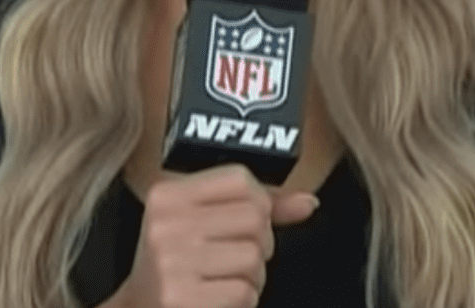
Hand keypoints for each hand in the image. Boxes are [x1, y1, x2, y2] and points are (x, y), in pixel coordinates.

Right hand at [117, 164, 318, 307]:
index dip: (258, 203)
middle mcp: (165, 224)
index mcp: (167, 195)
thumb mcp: (200, 223)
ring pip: (254, 257)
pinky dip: (242, 301)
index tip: (245, 223)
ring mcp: (172, 263)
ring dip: (252, 277)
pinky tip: (217, 300)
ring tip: (224, 280)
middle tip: (234, 258)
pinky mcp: (181, 299)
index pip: (240, 179)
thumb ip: (255, 207)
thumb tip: (308, 202)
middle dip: (259, 243)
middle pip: (254, 217)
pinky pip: (244, 293)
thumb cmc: (175, 265)